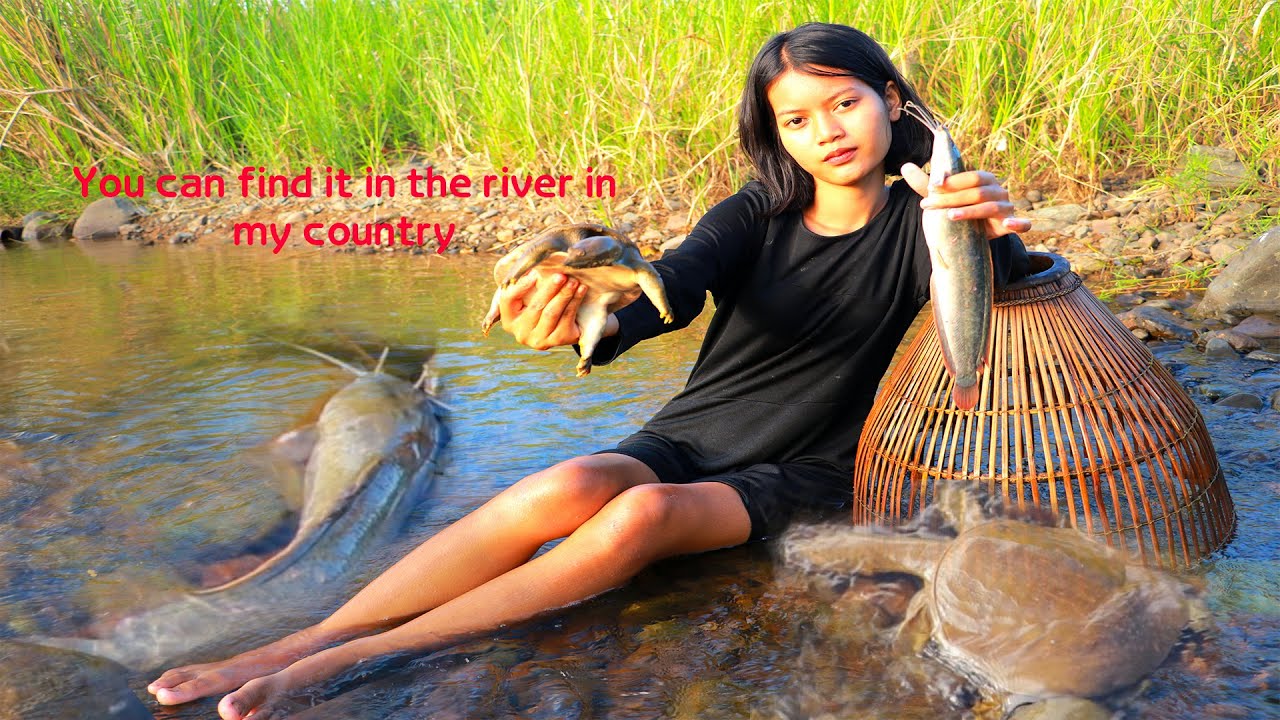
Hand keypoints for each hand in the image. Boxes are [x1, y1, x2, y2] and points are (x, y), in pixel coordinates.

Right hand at [498, 267, 587, 349]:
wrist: (560, 326)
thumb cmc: (540, 304)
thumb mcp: (528, 295)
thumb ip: (526, 282)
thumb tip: (534, 265)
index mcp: (509, 319)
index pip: (508, 300)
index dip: (521, 287)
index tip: (535, 274)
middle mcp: (521, 333)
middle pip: (535, 307)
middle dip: (549, 289)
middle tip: (561, 275)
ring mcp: (539, 340)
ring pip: (552, 313)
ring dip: (564, 294)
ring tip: (573, 281)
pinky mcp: (557, 341)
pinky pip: (566, 318)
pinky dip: (575, 302)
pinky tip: (581, 290)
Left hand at [901, 164, 1032, 239]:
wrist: (971, 235)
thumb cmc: (957, 209)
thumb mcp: (941, 197)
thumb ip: (925, 183)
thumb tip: (904, 166)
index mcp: (985, 180)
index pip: (971, 177)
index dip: (953, 181)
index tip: (933, 186)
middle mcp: (998, 191)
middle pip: (977, 192)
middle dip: (952, 198)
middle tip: (928, 205)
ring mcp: (1006, 208)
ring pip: (990, 207)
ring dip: (971, 212)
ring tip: (950, 216)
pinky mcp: (1012, 224)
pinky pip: (1022, 224)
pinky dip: (1018, 223)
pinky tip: (1009, 224)